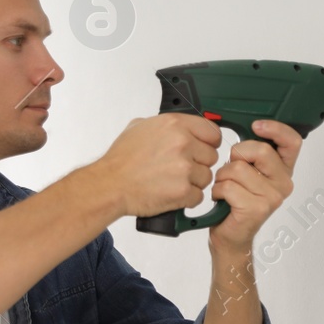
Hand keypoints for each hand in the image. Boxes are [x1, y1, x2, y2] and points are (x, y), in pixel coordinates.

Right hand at [98, 113, 222, 217]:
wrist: (110, 184)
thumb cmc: (121, 159)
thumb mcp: (139, 127)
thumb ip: (164, 125)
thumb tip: (180, 126)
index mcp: (175, 125)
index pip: (213, 132)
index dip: (209, 142)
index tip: (203, 148)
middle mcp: (182, 143)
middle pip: (212, 156)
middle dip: (199, 163)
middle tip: (180, 168)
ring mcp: (184, 168)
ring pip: (207, 177)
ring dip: (194, 182)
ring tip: (172, 181)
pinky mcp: (183, 191)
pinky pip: (198, 196)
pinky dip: (187, 198)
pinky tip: (171, 193)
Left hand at [208, 119, 301, 252]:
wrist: (231, 236)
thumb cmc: (236, 202)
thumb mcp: (247, 171)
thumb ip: (251, 152)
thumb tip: (241, 126)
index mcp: (283, 170)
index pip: (292, 141)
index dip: (276, 129)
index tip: (257, 125)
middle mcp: (284, 183)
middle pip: (260, 150)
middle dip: (237, 156)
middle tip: (233, 171)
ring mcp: (273, 197)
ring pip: (238, 169)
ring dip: (222, 177)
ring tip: (225, 189)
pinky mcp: (258, 208)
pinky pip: (229, 186)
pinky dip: (218, 191)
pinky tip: (222, 200)